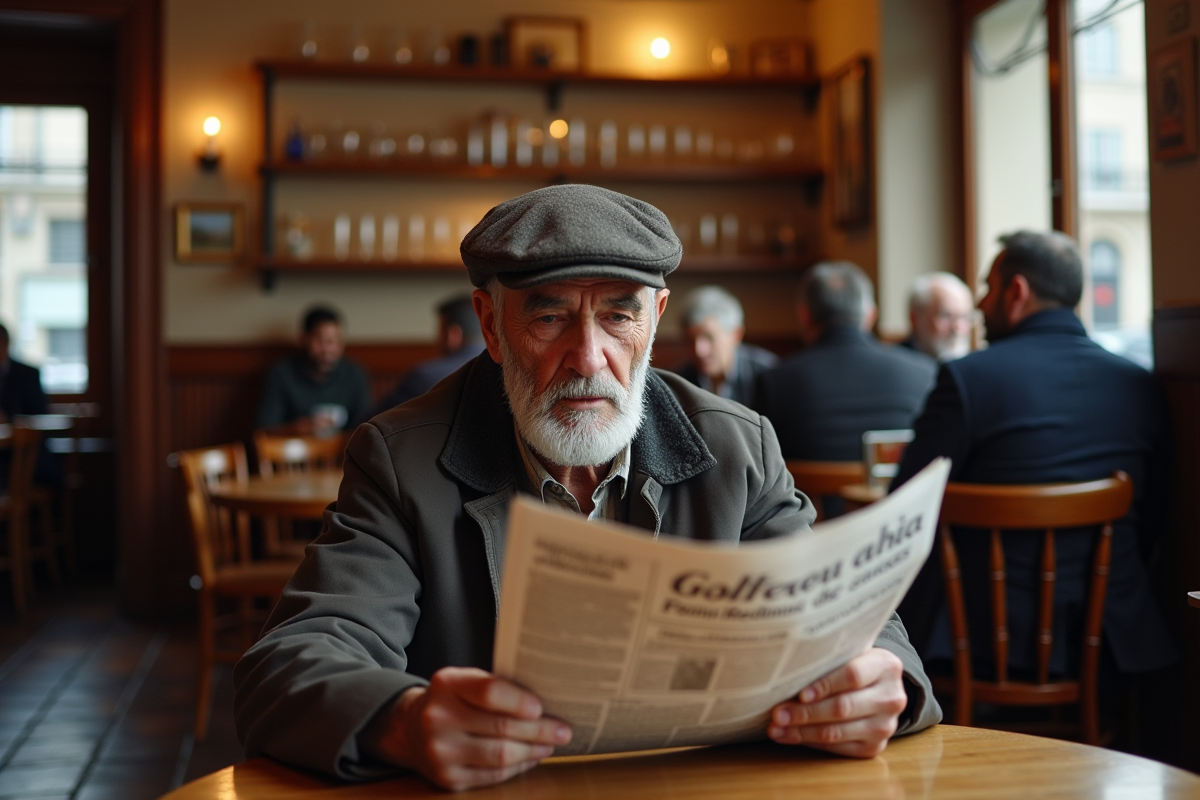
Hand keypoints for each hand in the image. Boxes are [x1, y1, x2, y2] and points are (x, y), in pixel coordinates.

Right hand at [365, 667, 571, 790]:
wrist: (411, 729)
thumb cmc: (452, 700)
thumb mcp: (465, 680)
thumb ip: (496, 686)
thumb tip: (548, 698)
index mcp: (446, 684)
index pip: (488, 692)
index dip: (518, 701)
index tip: (541, 707)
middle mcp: (438, 718)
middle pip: (500, 728)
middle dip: (538, 730)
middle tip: (563, 730)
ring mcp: (440, 752)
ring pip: (500, 756)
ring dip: (533, 751)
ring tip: (551, 744)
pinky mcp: (447, 778)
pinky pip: (493, 776)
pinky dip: (518, 767)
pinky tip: (531, 757)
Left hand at [768, 647, 907, 757]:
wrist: (881, 687)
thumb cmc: (856, 664)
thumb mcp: (851, 653)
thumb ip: (829, 659)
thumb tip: (786, 672)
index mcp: (886, 666)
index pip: (852, 675)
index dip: (824, 685)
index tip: (799, 693)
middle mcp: (891, 698)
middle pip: (842, 707)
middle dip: (804, 712)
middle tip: (777, 713)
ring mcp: (885, 725)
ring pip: (837, 732)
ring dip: (802, 731)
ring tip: (776, 728)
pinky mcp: (875, 746)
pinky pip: (837, 748)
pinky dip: (810, 742)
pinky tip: (790, 736)